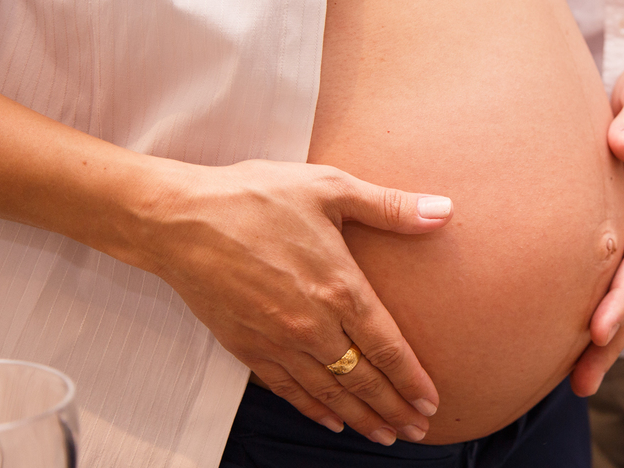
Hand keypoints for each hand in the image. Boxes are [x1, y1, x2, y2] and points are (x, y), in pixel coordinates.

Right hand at [133, 158, 451, 444]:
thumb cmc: (255, 196)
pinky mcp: (246, 346)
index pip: (386, 346)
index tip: (432, 401)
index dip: (411, 378)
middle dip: (393, 408)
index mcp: (338, 286)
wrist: (180, 219)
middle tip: (418, 429)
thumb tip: (443, 211)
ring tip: (384, 436)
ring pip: (327, 391)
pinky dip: (312, 408)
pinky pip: (286, 389)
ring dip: (359, 417)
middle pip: (362, 379)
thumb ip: (390, 206)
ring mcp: (276, 339)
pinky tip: (330, 419)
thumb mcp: (330, 187)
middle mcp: (311, 323)